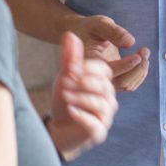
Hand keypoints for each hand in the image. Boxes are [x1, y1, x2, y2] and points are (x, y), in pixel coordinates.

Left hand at [47, 32, 117, 161]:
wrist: (57, 126)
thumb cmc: (66, 98)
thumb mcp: (65, 76)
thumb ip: (69, 56)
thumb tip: (69, 34)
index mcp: (103, 82)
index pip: (105, 70)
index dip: (89, 68)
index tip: (72, 67)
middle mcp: (108, 98)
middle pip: (104, 86)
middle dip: (84, 82)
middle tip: (66, 80)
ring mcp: (105, 116)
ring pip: (100, 104)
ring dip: (82, 98)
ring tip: (66, 95)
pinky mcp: (98, 132)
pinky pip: (95, 124)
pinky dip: (82, 116)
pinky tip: (70, 110)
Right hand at [67, 14, 149, 91]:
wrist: (80, 36)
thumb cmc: (89, 28)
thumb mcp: (99, 24)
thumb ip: (113, 31)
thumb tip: (131, 42)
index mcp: (88, 64)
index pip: (110, 71)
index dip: (127, 65)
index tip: (139, 55)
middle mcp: (94, 78)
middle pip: (122, 82)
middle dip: (138, 68)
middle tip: (145, 50)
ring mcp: (103, 82)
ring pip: (127, 85)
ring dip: (141, 71)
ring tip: (145, 52)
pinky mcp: (111, 82)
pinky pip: (128, 85)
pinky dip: (139, 74)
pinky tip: (141, 59)